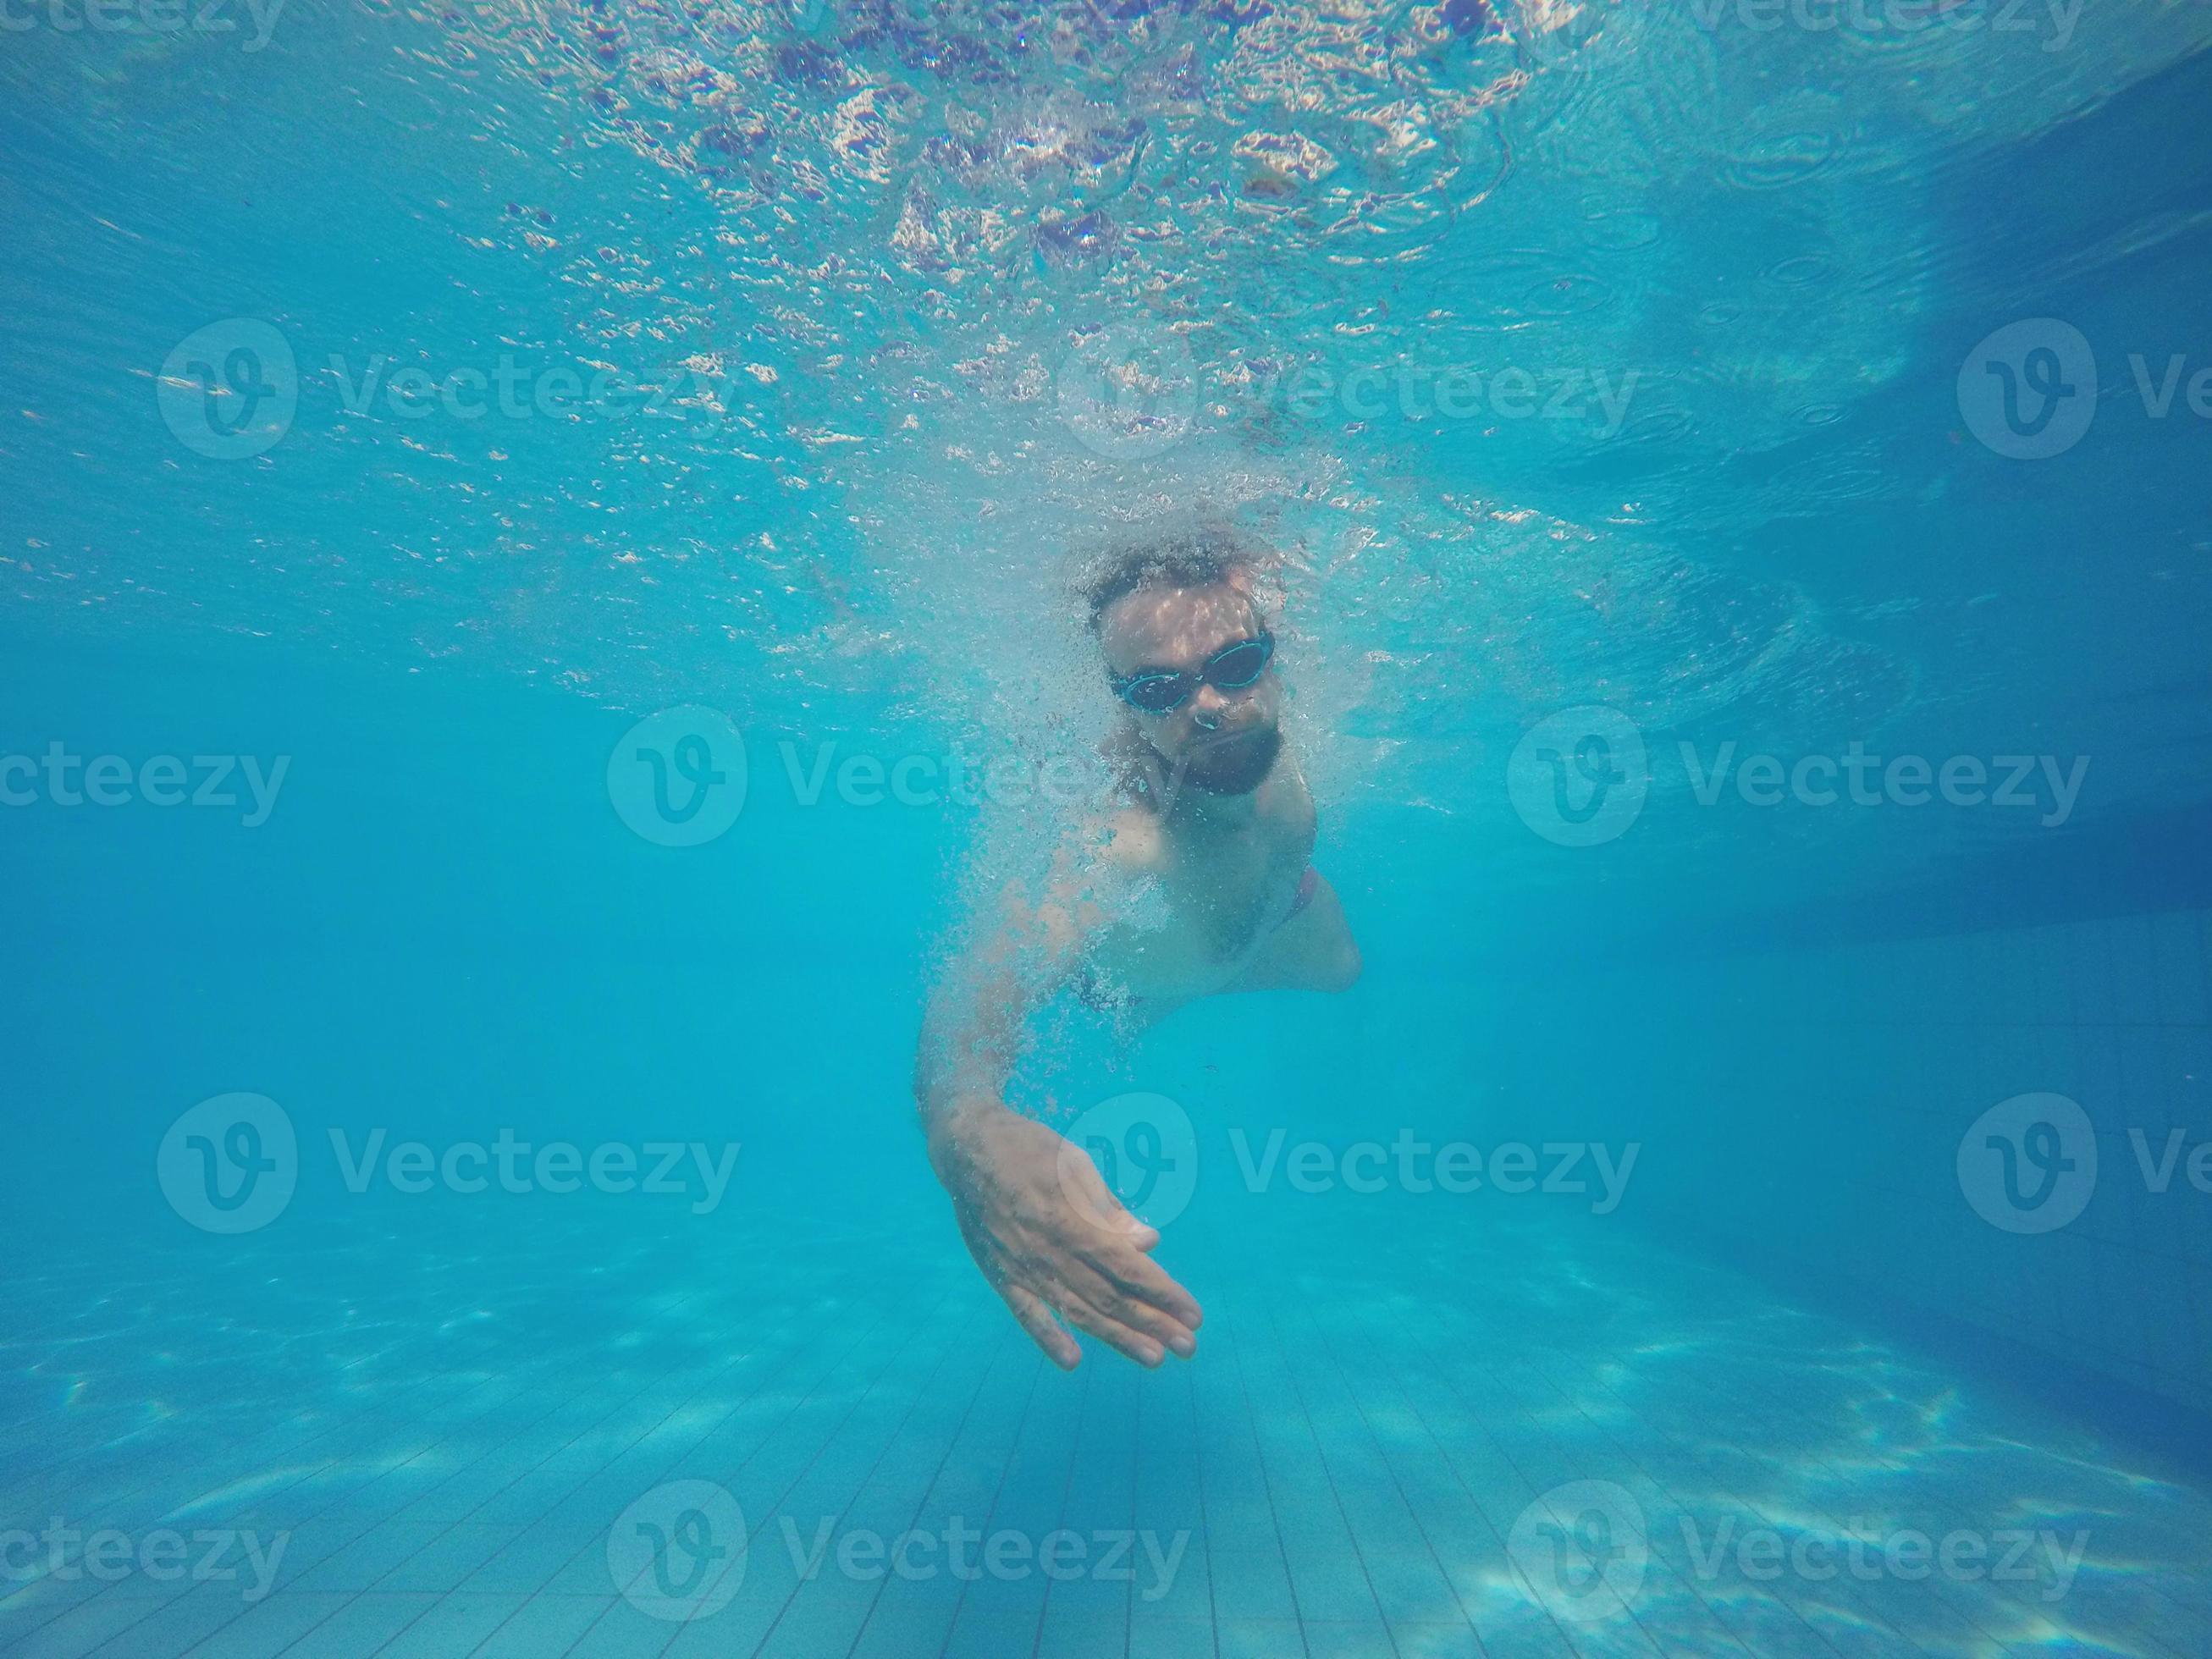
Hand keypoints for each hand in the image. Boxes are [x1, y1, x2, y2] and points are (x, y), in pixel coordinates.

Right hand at [928, 1100, 1202, 1368]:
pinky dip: (1048, 1338)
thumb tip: (1148, 1242)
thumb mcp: (1078, 1166)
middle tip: (1188, 1346)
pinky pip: (1025, 1313)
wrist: (968, 1150)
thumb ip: (1111, 1210)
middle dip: (1153, 1322)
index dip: (1162, 1292)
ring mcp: (1024, 1267)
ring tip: (1153, 1357)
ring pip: (1077, 1311)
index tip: (1193, 1313)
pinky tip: (1072, 1360)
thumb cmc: (1032, 1151)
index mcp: (1073, 1220)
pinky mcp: (1001, 1276)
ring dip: (1117, 1338)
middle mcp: (1050, 1251)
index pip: (1127, 1267)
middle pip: (1109, 1295)